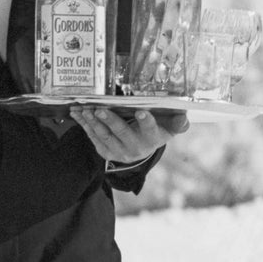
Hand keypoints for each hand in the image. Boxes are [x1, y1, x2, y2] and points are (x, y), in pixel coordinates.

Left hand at [68, 103, 188, 164]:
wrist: (141, 150)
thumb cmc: (156, 131)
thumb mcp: (169, 127)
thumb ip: (178, 122)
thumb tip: (184, 117)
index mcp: (152, 139)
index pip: (150, 130)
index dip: (146, 121)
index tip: (141, 112)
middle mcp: (135, 148)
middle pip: (122, 133)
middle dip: (110, 120)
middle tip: (100, 108)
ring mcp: (119, 152)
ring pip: (104, 136)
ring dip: (93, 122)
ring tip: (85, 109)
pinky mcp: (106, 153)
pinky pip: (93, 138)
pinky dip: (85, 125)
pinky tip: (77, 114)